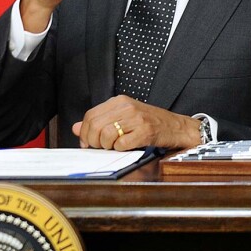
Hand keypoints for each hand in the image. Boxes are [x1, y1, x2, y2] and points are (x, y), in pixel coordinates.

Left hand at [72, 95, 199, 150]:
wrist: (176, 126)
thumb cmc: (149, 122)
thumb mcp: (122, 117)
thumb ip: (99, 121)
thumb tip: (75, 128)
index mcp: (118, 101)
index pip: (90, 115)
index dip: (84, 131)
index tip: (86, 142)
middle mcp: (126, 106)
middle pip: (95, 125)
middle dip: (92, 141)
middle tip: (98, 147)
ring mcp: (136, 118)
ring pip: (106, 135)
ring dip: (106, 146)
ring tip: (113, 147)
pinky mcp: (145, 131)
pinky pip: (122, 144)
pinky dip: (120, 149)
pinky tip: (126, 147)